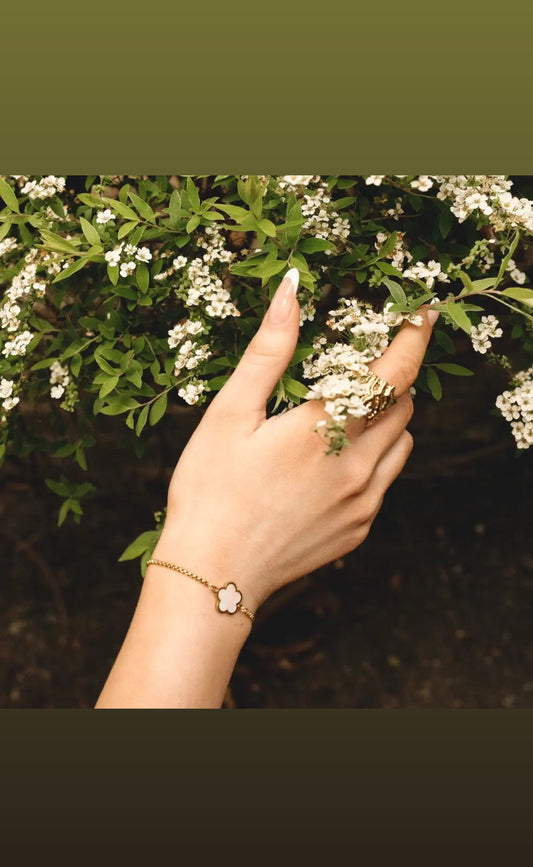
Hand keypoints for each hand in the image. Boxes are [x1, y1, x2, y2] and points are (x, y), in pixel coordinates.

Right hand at [156, 270, 437, 612]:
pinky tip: (333, 462)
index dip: (414, 338)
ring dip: (387, 418)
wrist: (212, 574)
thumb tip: (292, 291)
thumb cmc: (210, 491)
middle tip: (363, 366)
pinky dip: (375, 458)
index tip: (424, 313)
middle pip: (403, 405)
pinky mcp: (359, 529)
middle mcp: (356, 467)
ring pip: (401, 443)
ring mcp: (362, 503)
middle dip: (392, 377)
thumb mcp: (230, 413)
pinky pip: (385, 481)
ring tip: (347, 413)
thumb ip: (268, 352)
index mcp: (325, 430)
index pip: (393, 373)